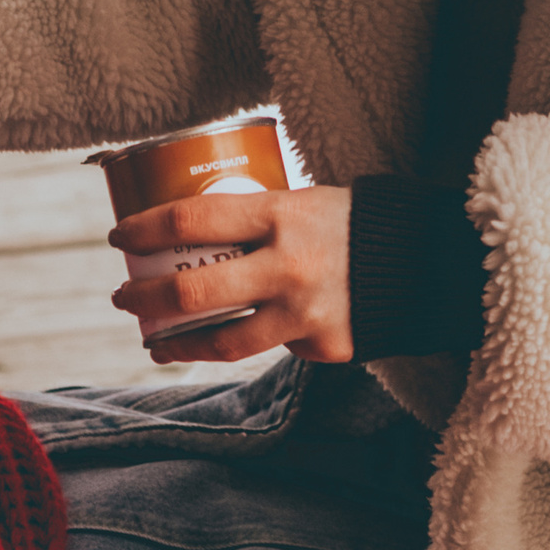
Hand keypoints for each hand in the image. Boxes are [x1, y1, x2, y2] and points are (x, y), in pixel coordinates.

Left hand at [110, 186, 354, 364]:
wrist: (429, 262)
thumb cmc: (352, 223)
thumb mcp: (304, 200)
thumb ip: (256, 217)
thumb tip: (187, 230)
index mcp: (282, 214)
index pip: (192, 220)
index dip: (145, 230)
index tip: (119, 237)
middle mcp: (290, 267)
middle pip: (194, 293)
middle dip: (144, 298)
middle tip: (122, 296)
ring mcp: (306, 313)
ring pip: (223, 343)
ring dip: (177, 344)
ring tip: (154, 341)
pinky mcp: (324, 347)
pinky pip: (272, 349)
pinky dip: (249, 343)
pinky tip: (233, 338)